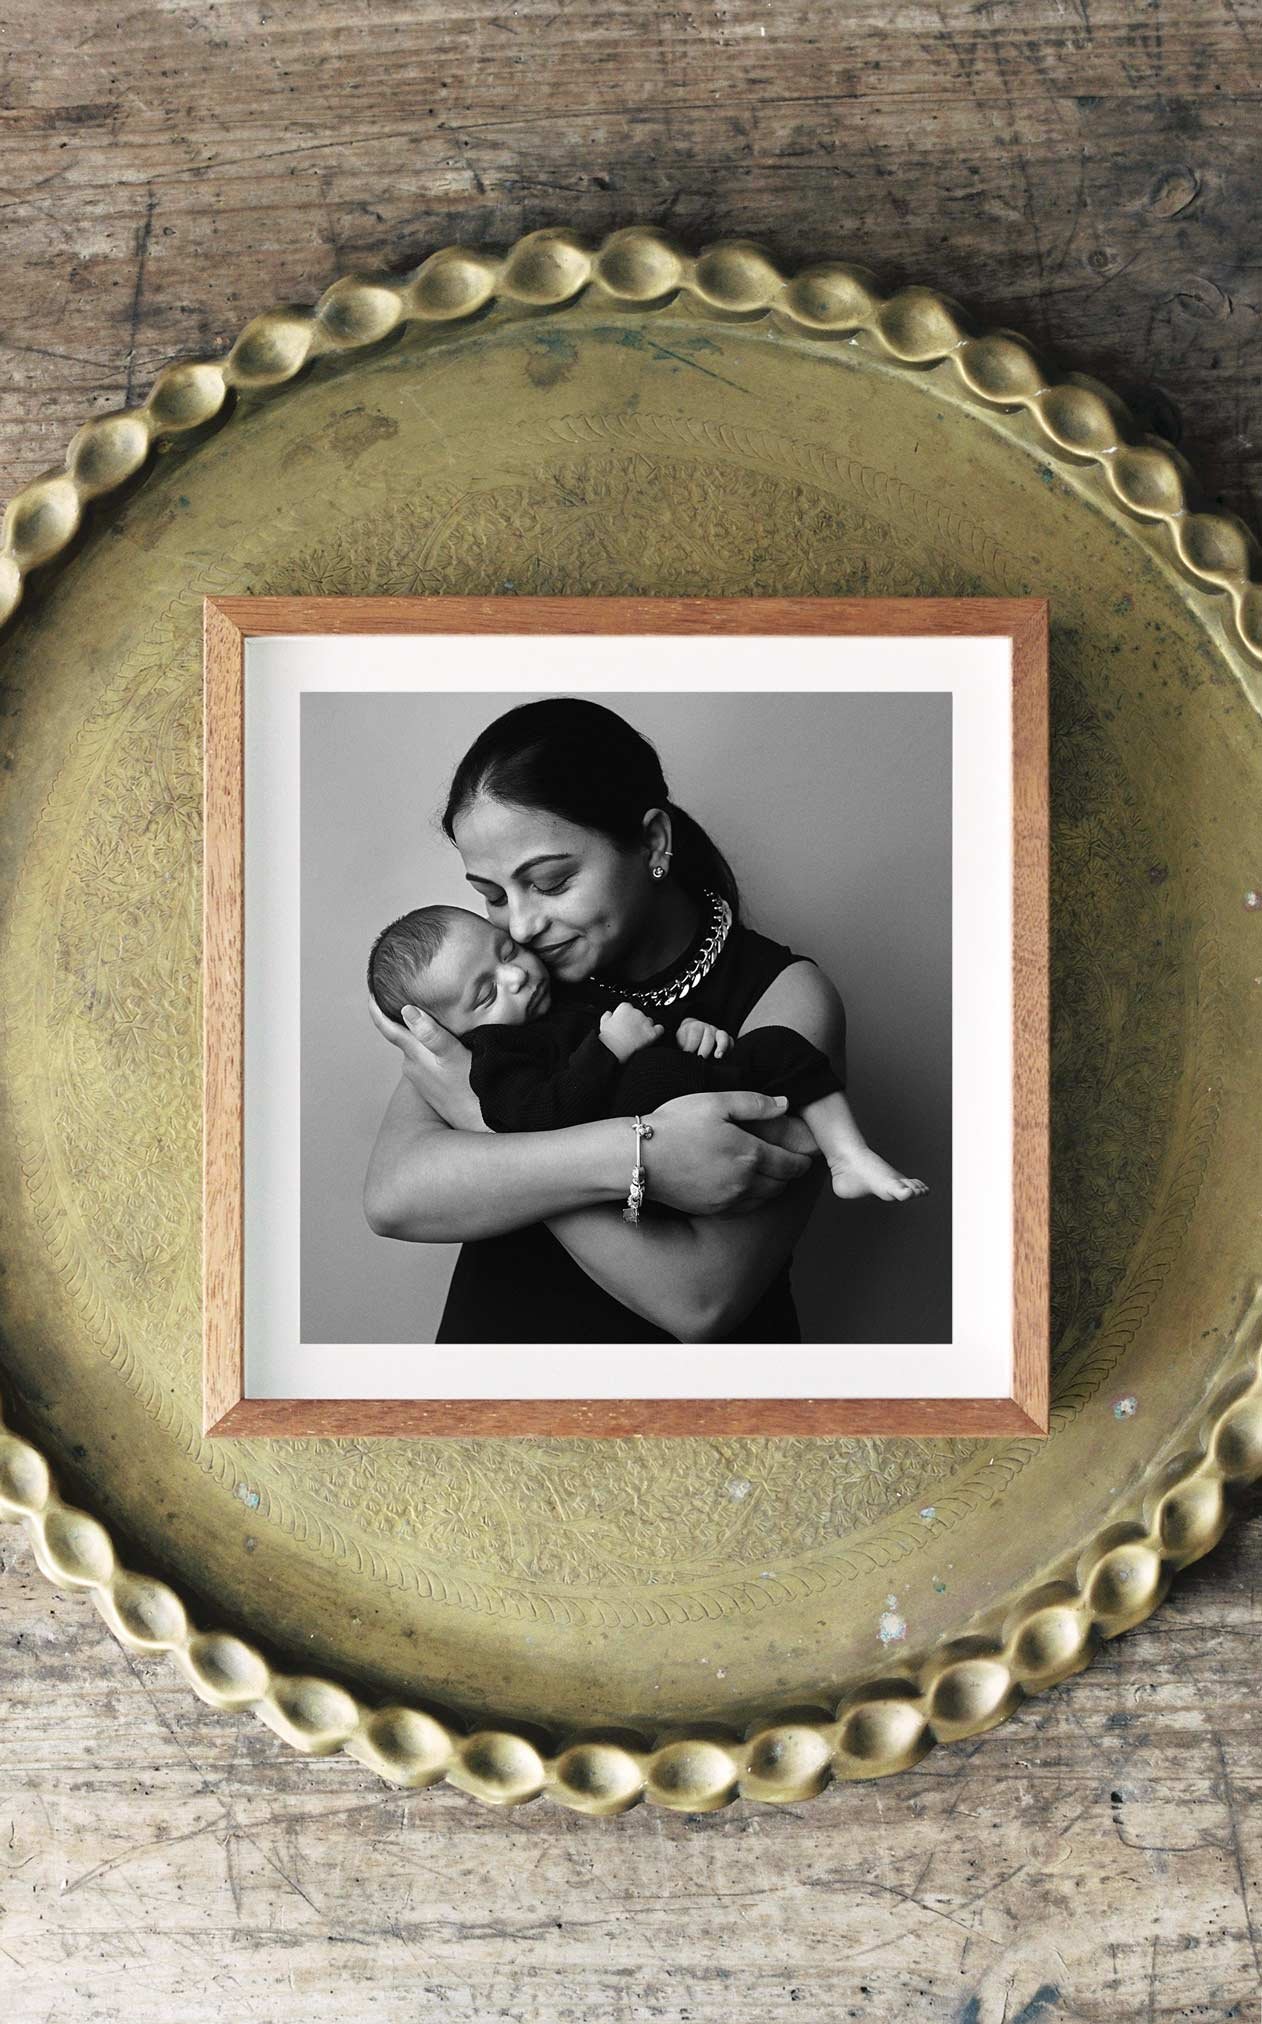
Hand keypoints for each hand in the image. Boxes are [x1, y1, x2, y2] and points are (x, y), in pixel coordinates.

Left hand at [366, 996, 482, 1130]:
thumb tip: (407, 1011)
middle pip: (401, 1034)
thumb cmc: (471, 1089)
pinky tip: (442, 1039)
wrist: (480, 1123)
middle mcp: (412, 1066)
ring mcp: (421, 1077)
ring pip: (415, 1046)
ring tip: (426, 1010)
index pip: (388, 1028)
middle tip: (403, 991)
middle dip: (401, 1015)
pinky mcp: (432, 1085)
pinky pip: (425, 1057)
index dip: (377, 1009)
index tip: (370, 990)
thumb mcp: (454, 1056)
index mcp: (415, 1055)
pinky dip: (429, 1044)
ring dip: (418, 1030)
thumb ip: (432, 1034)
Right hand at [600, 1001, 664, 1061]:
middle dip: (636, 1022)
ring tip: (638, 1037)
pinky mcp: (652, 1033)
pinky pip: (659, 1029)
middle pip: (639, 1014)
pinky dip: (657, 1031)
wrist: (615, 1049)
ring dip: (645, 1027)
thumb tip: (609, 1014)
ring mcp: (645, 1022)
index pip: (628, 1008)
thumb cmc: (608, 1038)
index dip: (626, 1016)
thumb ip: (607, 1016)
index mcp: (625, 1008)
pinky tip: (652, 1035)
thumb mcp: (603, 1024)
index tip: (624, 1022)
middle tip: (630, 1032)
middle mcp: (637, 1012)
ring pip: (649, 1022)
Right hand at [642, 1090, 813, 1215]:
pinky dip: (754, 1200)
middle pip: (782, 1185)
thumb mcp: (716, 1102)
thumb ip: (755, 1103)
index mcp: (750, 1154)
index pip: (791, 1164)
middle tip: (792, 1164)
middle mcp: (744, 1183)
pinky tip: (748, 1188)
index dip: (802, 1161)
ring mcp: (728, 1200)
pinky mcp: (712, 1210)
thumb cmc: (675, 1124)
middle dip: (791, 1175)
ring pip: (765, 1199)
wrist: (639, 1157)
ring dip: (774, 1188)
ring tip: (772, 1175)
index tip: (806, 1157)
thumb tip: (785, 1104)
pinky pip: (745, 1209)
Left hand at [676, 1017, 732, 1059]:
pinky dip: (729, 1048)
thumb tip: (681, 1056)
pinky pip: (731, 1042)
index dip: (690, 1045)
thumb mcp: (678, 1042)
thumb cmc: (684, 1041)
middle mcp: (707, 1028)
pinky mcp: (725, 1041)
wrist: (690, 1036)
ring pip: (722, 1036)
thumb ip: (680, 1047)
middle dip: (704, 1049)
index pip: (695, 1032)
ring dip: (721, 1046)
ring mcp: (717, 1033)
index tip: (686, 1054)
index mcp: (695, 1027)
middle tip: (699, 1059)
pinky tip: (724, 1057)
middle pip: (709, 1036)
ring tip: (718, 1056)